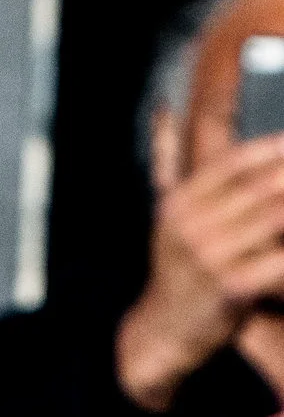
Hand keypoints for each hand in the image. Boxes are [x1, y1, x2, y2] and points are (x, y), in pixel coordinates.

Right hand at [117, 131, 283, 407]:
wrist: (164, 328)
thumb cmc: (177, 267)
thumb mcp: (166, 213)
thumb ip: (167, 159)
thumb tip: (163, 107)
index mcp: (179, 201)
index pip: (231, 164)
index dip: (268, 149)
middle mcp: (191, 223)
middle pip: (257, 188)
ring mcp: (210, 255)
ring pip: (273, 220)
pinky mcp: (232, 287)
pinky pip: (278, 262)